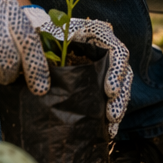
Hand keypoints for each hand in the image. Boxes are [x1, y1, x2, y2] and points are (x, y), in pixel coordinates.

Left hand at [26, 8, 133, 137]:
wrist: (43, 36)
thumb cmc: (44, 35)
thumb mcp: (46, 37)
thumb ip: (46, 52)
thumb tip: (40, 79)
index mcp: (98, 33)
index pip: (117, 51)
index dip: (116, 71)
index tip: (109, 91)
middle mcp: (107, 47)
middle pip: (123, 72)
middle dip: (120, 96)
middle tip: (112, 115)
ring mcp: (107, 63)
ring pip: (122, 85)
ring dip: (118, 106)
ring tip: (111, 127)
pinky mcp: (102, 78)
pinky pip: (114, 95)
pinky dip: (112, 110)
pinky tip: (108, 128)